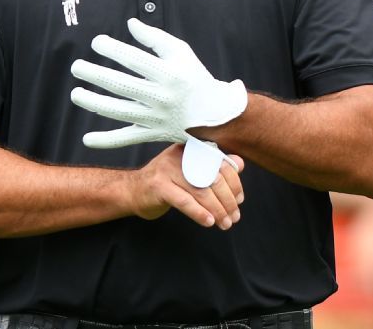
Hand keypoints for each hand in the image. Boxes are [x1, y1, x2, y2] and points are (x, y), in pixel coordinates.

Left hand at [70, 18, 246, 147]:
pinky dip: (107, 141)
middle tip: (77, 67)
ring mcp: (157, 117)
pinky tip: (87, 139)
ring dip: (95, 103)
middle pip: (122, 85)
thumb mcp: (181, 52)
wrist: (215, 113)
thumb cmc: (194, 77)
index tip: (97, 42)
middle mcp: (162, 96)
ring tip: (75, 94)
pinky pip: (127, 138)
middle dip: (96, 75)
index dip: (113, 49)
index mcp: (170, 73)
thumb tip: (130, 23)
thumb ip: (155, 37)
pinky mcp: (153, 134)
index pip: (135, 60)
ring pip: (120, 111)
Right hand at [127, 144, 244, 229]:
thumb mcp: (190, 171)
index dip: (234, 183)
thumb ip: (214, 167)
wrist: (132, 191)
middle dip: (227, 201)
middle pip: (212, 178)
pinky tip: (209, 222)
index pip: (220, 163)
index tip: (239, 200)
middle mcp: (180, 155)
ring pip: (200, 191)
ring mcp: (168, 170)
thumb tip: (240, 164)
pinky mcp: (159, 186)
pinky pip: (184, 201)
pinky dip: (199, 213)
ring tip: (225, 223)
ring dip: (217, 210)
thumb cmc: (165, 182)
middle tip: (234, 217)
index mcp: (191, 149)